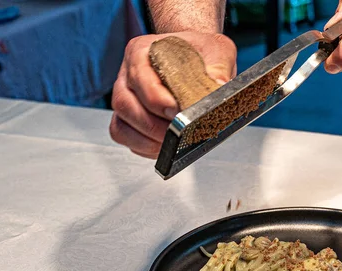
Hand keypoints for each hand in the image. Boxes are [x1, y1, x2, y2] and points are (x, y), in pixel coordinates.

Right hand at [109, 32, 236, 158]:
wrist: (196, 57)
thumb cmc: (200, 54)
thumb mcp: (217, 52)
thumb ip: (218, 68)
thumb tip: (220, 86)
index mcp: (143, 52)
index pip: (141, 78)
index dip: (158, 100)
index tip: (177, 112)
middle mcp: (128, 75)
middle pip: (126, 105)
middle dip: (154, 126)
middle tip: (179, 134)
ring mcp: (125, 98)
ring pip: (121, 126)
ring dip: (148, 141)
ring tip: (174, 144)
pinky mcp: (128, 119)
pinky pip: (125, 138)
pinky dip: (144, 147)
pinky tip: (165, 147)